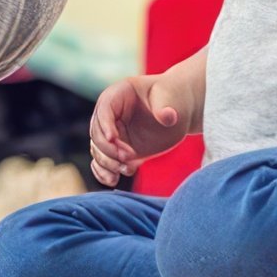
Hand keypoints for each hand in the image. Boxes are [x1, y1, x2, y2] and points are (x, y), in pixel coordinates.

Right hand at [89, 73, 194, 187]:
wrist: (178, 110)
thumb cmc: (172, 98)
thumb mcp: (170, 97)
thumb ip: (166, 107)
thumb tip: (167, 116)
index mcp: (118, 95)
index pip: (104, 110)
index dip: (105, 125)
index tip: (112, 139)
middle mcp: (110, 115)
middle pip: (98, 133)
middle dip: (109, 149)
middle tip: (128, 157)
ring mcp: (114, 134)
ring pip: (98, 150)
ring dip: (108, 163)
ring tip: (127, 169)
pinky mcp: (120, 150)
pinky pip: (102, 162)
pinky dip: (104, 173)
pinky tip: (113, 180)